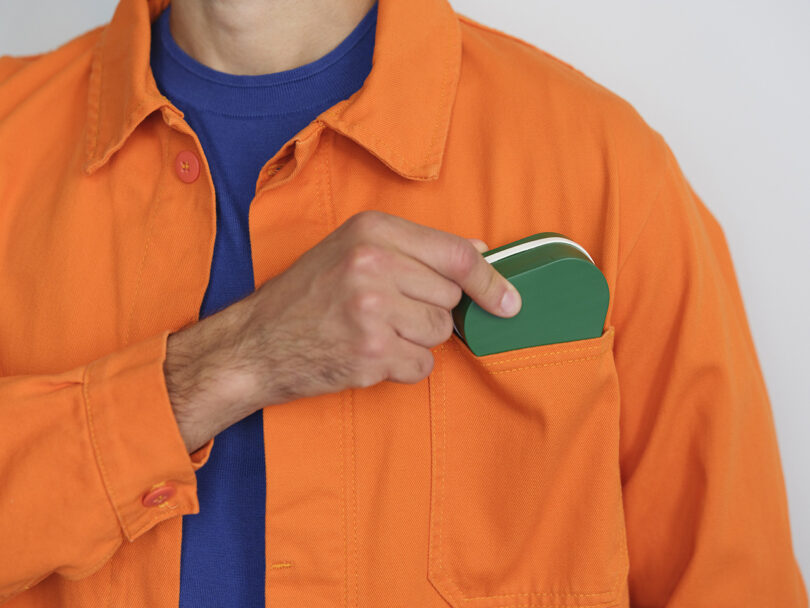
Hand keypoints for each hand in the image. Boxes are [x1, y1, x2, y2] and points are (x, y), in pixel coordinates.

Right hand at [164, 210, 520, 450]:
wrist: (257, 343)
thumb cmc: (307, 295)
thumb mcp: (353, 249)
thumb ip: (416, 247)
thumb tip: (481, 251)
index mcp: (372, 230)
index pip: (457, 254)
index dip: (490, 281)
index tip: (508, 301)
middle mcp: (372, 265)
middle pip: (450, 297)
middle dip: (429, 309)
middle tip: (387, 311)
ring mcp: (372, 311)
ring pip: (439, 332)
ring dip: (416, 339)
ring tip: (373, 331)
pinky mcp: (370, 353)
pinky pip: (422, 365)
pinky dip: (403, 366)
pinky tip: (369, 354)